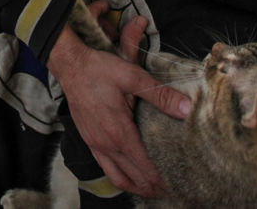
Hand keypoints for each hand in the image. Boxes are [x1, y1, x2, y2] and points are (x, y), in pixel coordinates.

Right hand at [47, 2, 191, 197]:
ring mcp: (95, 144)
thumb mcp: (133, 76)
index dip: (161, 179)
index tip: (177, 185)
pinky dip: (121, 177)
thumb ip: (161, 95)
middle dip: (153, 188)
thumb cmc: (99, 70)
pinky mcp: (89, 141)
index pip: (145, 166)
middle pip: (133, 177)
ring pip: (117, 177)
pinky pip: (106, 168)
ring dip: (136, 187)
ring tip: (153, 190)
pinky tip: (130, 174)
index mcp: (119, 132)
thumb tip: (187, 108)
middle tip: (171, 191)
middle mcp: (106, 144)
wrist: (70, 66)